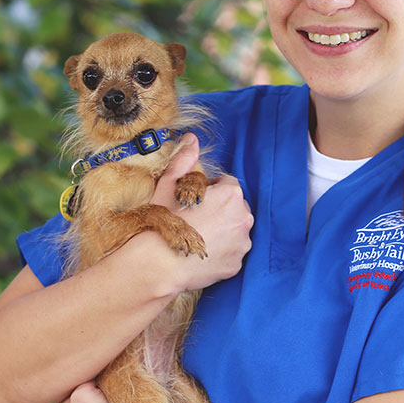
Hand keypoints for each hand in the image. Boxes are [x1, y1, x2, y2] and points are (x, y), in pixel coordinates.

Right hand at [150, 134, 253, 292]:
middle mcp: (243, 218)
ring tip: (199, 236)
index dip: (212, 191)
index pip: (229, 185)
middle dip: (221, 210)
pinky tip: (202, 252)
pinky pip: (232, 253)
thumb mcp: (169, 185)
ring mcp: (242, 243)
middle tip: (197, 219)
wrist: (159, 264)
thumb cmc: (164, 222)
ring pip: (236, 231)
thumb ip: (184, 160)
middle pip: (236, 208)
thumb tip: (192, 138)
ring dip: (223, 231)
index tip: (197, 200)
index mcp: (231, 195)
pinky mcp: (236, 264)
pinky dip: (221, 252)